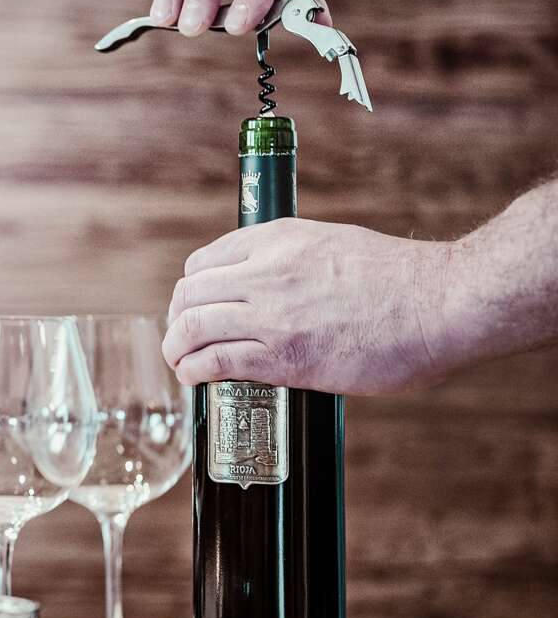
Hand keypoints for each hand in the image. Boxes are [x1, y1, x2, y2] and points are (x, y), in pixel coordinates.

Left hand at [163, 218, 453, 394]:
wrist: (440, 304)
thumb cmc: (401, 281)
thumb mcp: (333, 244)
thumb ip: (294, 260)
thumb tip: (274, 284)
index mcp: (278, 239)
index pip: (204, 261)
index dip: (191, 289)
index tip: (194, 306)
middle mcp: (266, 271)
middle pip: (189, 293)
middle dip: (176, 318)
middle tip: (181, 337)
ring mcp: (271, 314)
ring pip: (192, 326)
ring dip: (176, 347)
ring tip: (179, 360)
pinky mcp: (284, 357)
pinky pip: (216, 361)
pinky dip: (194, 370)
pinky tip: (194, 377)